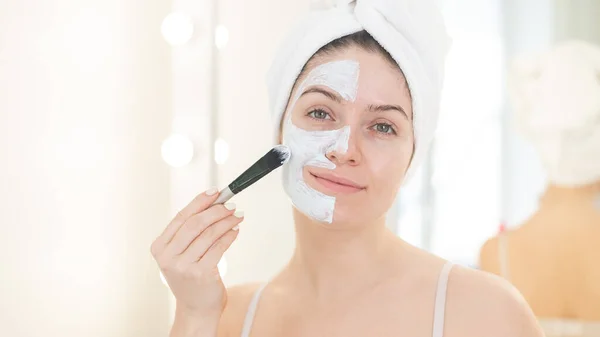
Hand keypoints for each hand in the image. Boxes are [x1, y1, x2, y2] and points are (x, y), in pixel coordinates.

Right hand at [151, 188, 242, 320]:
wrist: (196, 308)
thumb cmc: (192, 278)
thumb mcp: (182, 254)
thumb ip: (191, 232)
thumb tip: (213, 203)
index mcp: (159, 247)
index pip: (181, 217)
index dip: (200, 201)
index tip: (215, 192)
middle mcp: (168, 257)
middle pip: (195, 223)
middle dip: (216, 210)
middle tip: (231, 205)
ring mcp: (183, 266)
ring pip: (209, 234)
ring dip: (226, 222)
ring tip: (237, 216)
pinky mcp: (201, 273)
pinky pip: (219, 247)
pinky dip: (229, 236)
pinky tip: (235, 231)